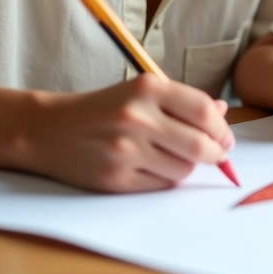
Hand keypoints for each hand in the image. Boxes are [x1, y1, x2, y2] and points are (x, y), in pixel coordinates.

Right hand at [21, 75, 234, 192]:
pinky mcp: (116, 178)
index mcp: (147, 88)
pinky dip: (166, 179)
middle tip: (218, 155)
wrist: (47, 130)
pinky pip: (161, 185)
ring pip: (184, 168)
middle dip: (217, 153)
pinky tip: (153, 167)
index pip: (204, 110)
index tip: (225, 137)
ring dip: (188, 166)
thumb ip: (182, 101)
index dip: (222, 128)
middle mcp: (136, 117)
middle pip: (200, 144)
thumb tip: (224, 111)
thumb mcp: (140, 92)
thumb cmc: (102, 109)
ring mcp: (125, 149)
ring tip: (174, 157)